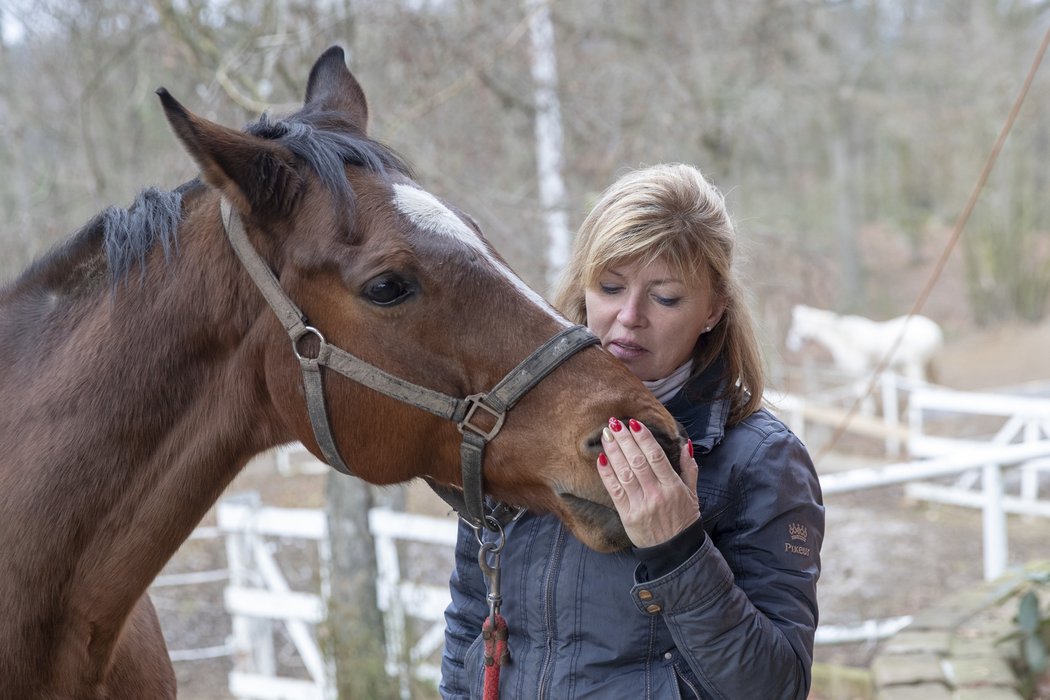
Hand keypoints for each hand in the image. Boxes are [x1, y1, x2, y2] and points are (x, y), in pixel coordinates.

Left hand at [597, 417, 699, 547]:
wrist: (675, 552)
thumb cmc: (684, 519)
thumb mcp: (693, 494)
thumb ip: (689, 469)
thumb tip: (685, 445)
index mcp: (673, 486)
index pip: (656, 456)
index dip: (644, 438)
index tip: (634, 423)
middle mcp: (656, 494)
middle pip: (637, 461)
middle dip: (624, 440)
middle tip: (613, 423)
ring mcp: (640, 505)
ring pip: (624, 473)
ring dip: (613, 452)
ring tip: (605, 435)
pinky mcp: (627, 515)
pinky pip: (615, 491)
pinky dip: (607, 474)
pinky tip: (601, 459)